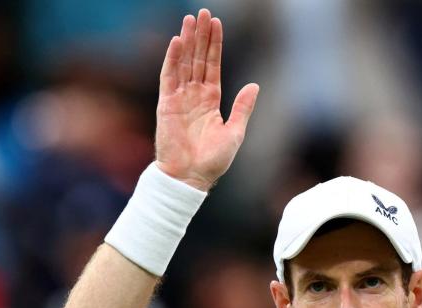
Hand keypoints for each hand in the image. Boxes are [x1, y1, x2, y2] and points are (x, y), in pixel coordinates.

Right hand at [155, 9, 259, 190]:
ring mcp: (179, 98)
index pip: (212, 65)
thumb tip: (254, 85)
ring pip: (183, 63)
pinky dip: (172, 59)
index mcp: (210, 100)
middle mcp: (194, 95)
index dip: (215, 45)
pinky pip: (169, 77)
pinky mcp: (166, 104)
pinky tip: (176, 42)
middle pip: (198, 58)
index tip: (216, 24)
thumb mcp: (235, 132)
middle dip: (201, 36)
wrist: (190, 177)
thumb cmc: (212, 161)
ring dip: (186, 41)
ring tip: (190, 20)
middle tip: (203, 13)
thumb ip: (243, 108)